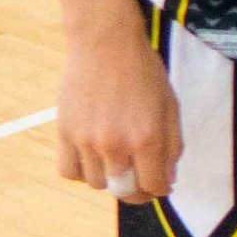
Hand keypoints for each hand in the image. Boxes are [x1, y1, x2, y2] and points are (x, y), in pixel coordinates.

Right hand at [57, 24, 180, 203]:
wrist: (105, 44)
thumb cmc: (143, 72)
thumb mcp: (170, 107)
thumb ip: (172, 147)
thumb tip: (168, 181)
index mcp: (147, 138)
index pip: (154, 186)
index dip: (161, 189)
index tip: (160, 183)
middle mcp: (115, 145)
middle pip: (125, 192)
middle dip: (137, 192)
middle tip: (140, 182)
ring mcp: (87, 141)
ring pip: (97, 184)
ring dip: (110, 179)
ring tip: (117, 161)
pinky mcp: (64, 133)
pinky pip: (69, 171)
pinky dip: (82, 172)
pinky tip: (93, 158)